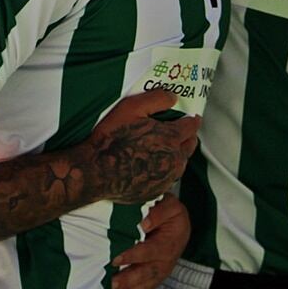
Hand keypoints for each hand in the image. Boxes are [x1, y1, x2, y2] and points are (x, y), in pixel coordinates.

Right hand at [85, 89, 199, 205]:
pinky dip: (164, 170)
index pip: (192, 126)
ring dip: (177, 154)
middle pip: (190, 145)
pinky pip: (168, 179)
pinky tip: (152, 164)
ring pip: (180, 163)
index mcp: (171, 138)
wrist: (95, 172)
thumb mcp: (132, 108)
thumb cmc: (111, 139)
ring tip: (164, 148)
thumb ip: (156, 99)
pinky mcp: (156, 191)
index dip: (192, 119)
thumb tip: (172, 97)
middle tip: (181, 131)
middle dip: (188, 136)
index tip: (191, 117)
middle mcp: (174, 159)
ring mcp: (166, 178)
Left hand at [111, 194, 190, 288]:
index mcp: (167, 244)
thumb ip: (159, 213)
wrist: (181, 226)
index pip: (148, 251)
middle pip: (145, 272)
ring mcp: (160, 272)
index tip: (116, 260)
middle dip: (128, 280)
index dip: (132, 256)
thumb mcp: (171, 206)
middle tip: (112, 284)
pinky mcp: (156, 277)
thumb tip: (144, 223)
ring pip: (145, 284)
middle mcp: (164, 261)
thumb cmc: (172, 215)